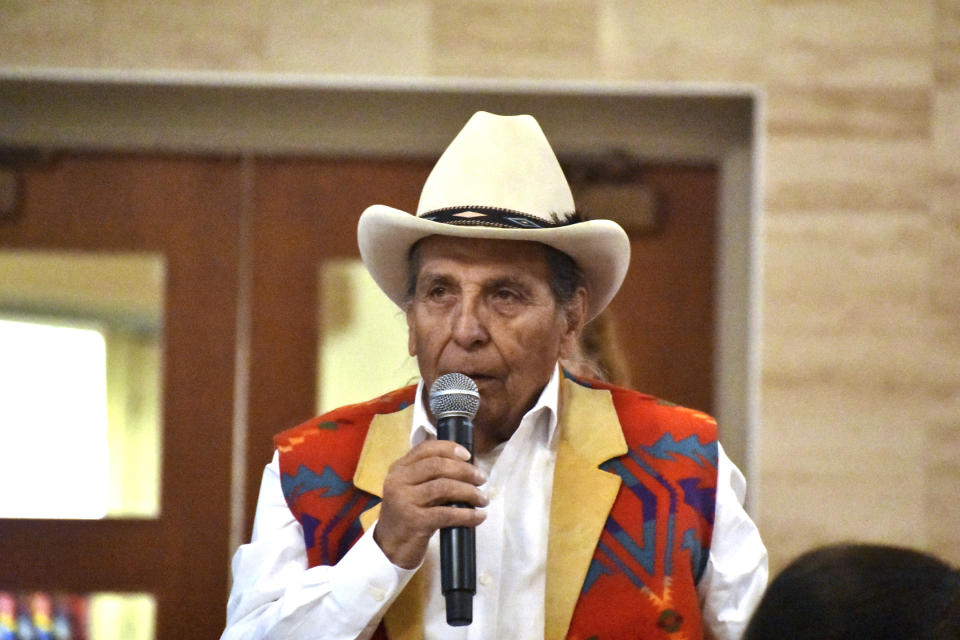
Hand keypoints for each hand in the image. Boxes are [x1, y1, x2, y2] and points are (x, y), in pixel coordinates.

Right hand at [373, 440, 487, 568]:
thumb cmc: (407, 516)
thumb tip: (466, 468)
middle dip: (465, 470)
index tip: (468, 455)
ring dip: (470, 492)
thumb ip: (429, 476)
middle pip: (437, 465)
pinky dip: (467, 515)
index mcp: (398, 469)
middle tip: (482, 479)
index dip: (449, 448)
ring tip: (483, 499)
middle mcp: (398, 481)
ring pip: (444, 487)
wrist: (389, 548)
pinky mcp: (414, 521)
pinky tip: (479, 516)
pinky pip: (447, 514)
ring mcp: (404, 501)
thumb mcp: (411, 490)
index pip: (426, 449)